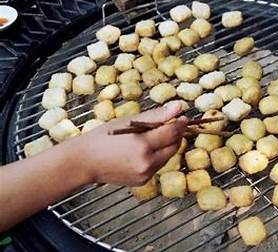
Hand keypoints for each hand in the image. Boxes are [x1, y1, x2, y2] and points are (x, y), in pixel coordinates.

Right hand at [64, 102, 187, 185]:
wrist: (84, 162)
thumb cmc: (103, 137)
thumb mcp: (128, 121)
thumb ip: (156, 116)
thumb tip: (178, 107)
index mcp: (142, 145)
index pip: (172, 133)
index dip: (180, 124)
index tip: (183, 117)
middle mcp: (146, 162)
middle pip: (173, 146)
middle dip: (175, 135)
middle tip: (171, 125)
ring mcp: (145, 174)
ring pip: (168, 156)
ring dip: (167, 145)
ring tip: (155, 136)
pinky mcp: (143, 181)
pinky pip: (158, 165)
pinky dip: (157, 156)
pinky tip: (146, 149)